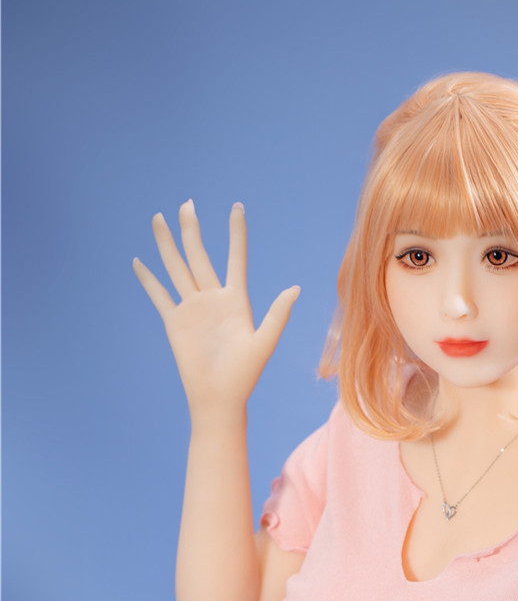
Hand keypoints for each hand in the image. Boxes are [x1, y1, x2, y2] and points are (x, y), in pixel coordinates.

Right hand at [133, 200, 298, 412]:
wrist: (219, 398)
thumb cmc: (244, 375)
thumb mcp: (264, 343)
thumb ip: (277, 314)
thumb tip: (295, 288)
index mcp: (236, 300)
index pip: (235, 258)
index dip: (236, 233)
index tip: (236, 207)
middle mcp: (212, 299)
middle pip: (199, 255)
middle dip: (192, 229)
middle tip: (187, 203)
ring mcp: (192, 308)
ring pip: (177, 268)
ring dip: (167, 244)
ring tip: (158, 218)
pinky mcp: (175, 322)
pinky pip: (159, 295)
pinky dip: (148, 279)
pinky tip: (139, 261)